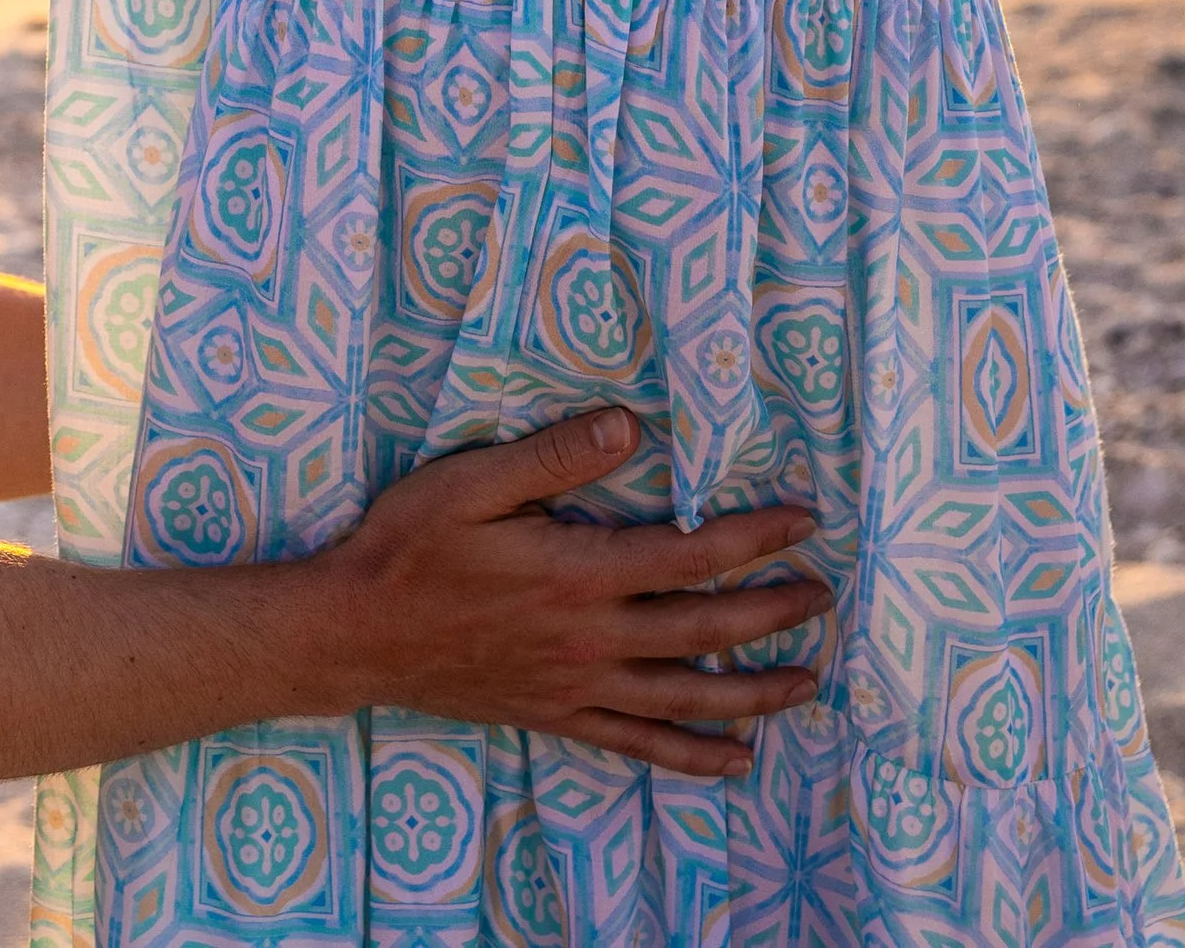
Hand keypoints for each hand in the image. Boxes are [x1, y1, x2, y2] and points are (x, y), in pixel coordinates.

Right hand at [319, 405, 831, 776]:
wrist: (358, 634)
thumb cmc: (410, 546)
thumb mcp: (472, 482)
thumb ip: (554, 456)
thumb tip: (628, 425)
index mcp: (579, 572)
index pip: (691, 553)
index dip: (755, 536)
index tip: (803, 520)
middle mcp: (592, 636)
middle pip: (706, 628)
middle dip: (774, 611)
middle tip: (826, 596)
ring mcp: (580, 685)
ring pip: (688, 695)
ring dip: (756, 689)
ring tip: (809, 679)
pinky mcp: (562, 716)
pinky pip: (642, 745)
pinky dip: (695, 756)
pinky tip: (738, 759)